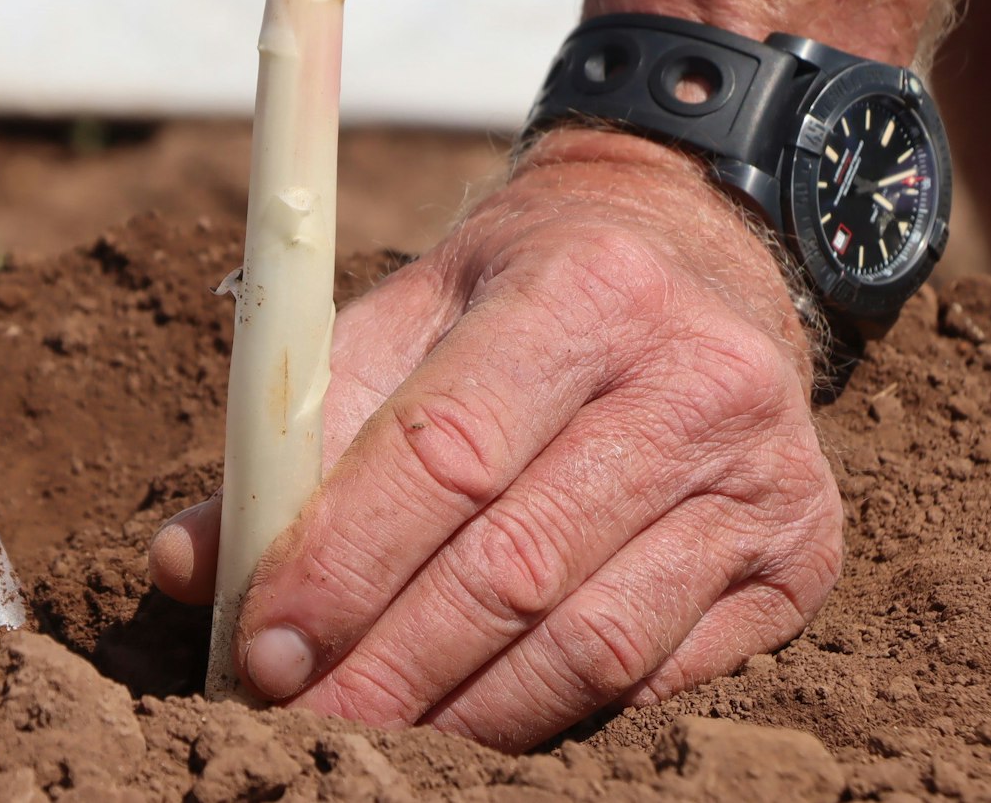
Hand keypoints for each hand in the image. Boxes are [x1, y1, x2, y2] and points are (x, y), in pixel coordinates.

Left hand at [150, 129, 841, 750]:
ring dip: (459, 713)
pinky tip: (469, 718)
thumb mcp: (405, 317)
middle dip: (384, 666)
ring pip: (591, 644)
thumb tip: (187, 566)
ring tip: (367, 735)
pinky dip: (549, 714)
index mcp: (584, 291)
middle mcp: (697, 378)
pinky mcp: (802, 555)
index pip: (444, 452)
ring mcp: (767, 475)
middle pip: (515, 567)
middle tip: (291, 719)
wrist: (694, 255)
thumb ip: (296, 433)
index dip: (341, 562)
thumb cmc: (520, 294)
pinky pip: (658, 673)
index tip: (259, 645)